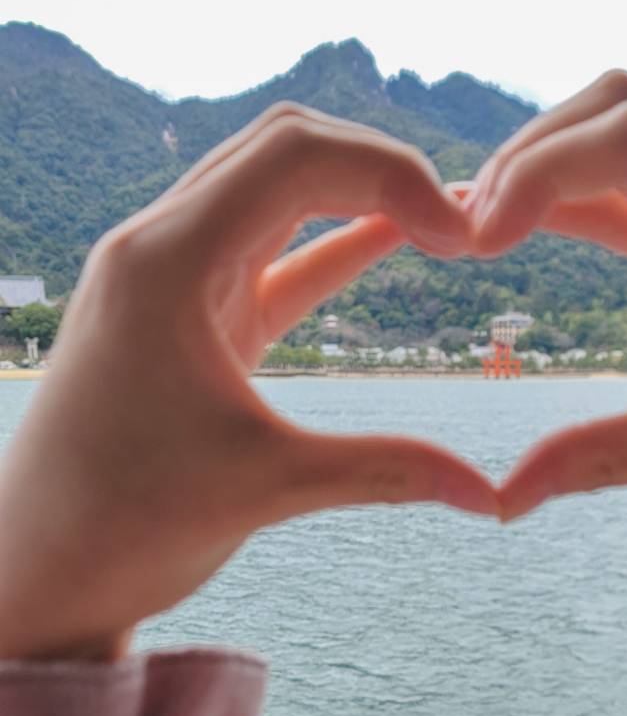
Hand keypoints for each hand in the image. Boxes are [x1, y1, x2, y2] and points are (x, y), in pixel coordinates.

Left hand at [0, 103, 496, 661]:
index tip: (461, 238)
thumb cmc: (124, 525)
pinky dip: (337, 239)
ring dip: (360, 193)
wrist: (39, 568)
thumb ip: (384, 472)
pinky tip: (398, 240)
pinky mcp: (192, 313)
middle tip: (462, 226)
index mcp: (166, 262)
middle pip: (286, 147)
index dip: (391, 175)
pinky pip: (275, 251)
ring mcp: (174, 275)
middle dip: (381, 167)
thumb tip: (491, 497)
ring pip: (278, 188)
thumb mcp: (264, 488)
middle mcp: (162, 246)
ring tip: (444, 224)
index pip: (295, 156)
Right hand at [470, 71, 626, 535]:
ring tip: (479, 227)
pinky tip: (519, 231)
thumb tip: (498, 500)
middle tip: (464, 226)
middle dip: (533, 152)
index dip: (539, 170)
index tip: (477, 239)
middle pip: (625, 104)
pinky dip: (580, 195)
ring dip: (551, 166)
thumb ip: (604, 458)